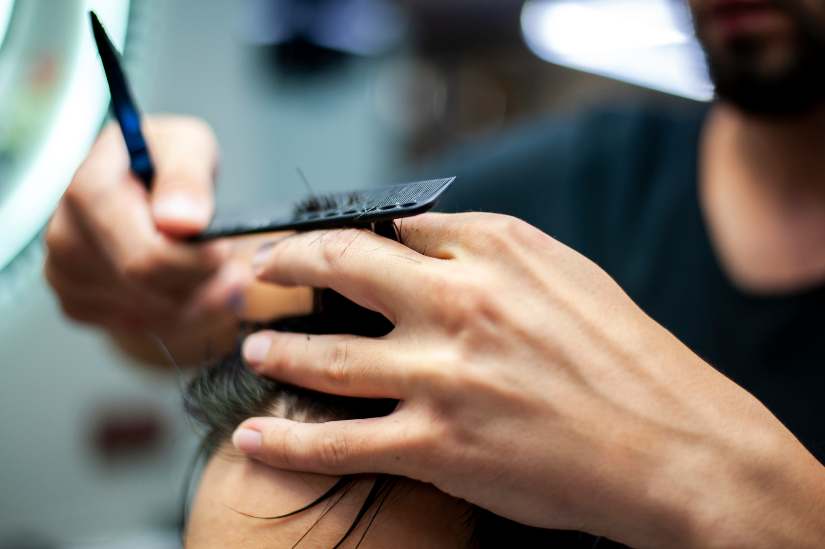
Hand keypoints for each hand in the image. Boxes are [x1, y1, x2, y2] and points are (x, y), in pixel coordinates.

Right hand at [45, 116, 243, 349]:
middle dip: (203, 280)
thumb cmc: (167, 166)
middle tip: (238, 271)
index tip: (224, 250)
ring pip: (151, 313)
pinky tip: (197, 290)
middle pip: (147, 283)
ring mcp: (65, 273)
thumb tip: (181, 220)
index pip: (141, 248)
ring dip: (202, 301)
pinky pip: (144, 329)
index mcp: (88, 185)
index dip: (191, 258)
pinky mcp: (78, 305)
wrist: (147, 194)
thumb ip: (187, 176)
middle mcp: (65, 231)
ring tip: (225, 275)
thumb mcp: (189, 147)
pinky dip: (185, 316)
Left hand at [233, 212, 824, 547]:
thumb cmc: (624, 357)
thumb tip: (427, 238)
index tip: (317, 243)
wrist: (672, 446)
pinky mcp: (437, 445)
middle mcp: (459, 303)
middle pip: (339, 267)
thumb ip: (493, 249)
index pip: (391, 226)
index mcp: (494, 251)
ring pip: (324, 356)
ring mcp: (441, 376)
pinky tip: (255, 434)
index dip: (343, 232)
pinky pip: (339, 442)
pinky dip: (287, 438)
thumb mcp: (566, 273)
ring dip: (277, 348)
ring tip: (253, 347)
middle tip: (258, 272)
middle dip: (285, 265)